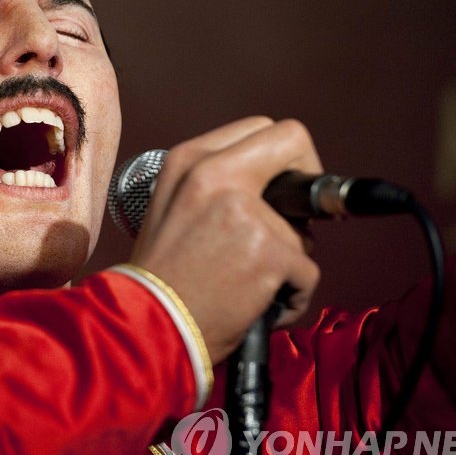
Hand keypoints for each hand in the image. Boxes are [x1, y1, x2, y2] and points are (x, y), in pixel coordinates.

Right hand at [129, 117, 322, 364]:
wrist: (147, 327)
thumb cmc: (161, 279)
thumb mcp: (173, 207)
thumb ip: (217, 186)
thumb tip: (278, 187)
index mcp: (188, 160)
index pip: (259, 127)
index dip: (280, 158)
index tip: (282, 188)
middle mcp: (214, 174)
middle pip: (293, 140)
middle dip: (306, 180)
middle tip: (295, 221)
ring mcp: (245, 211)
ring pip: (303, 227)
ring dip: (288, 260)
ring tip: (245, 283)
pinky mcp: (270, 252)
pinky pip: (307, 273)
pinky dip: (290, 297)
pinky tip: (254, 306)